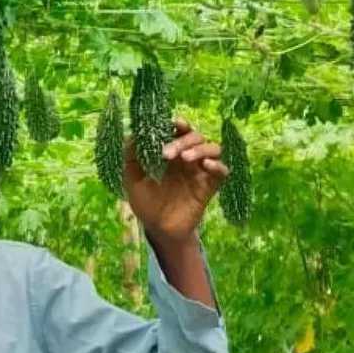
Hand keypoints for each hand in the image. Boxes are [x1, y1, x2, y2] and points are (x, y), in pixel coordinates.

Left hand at [123, 118, 228, 246]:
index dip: (179, 124)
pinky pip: (222, 171)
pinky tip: (207, 165)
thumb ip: (131, 158)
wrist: (158, 229)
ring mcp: (200, 172)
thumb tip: (132, 135)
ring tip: (185, 158)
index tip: (173, 123)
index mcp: (171, 153)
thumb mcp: (133, 180)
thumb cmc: (146, 203)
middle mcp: (187, 159)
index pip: (180, 131)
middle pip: (195, 137)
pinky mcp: (209, 187)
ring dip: (201, 148)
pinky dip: (218, 165)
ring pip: (212, 148)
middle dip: (182, 140)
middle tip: (166, 154)